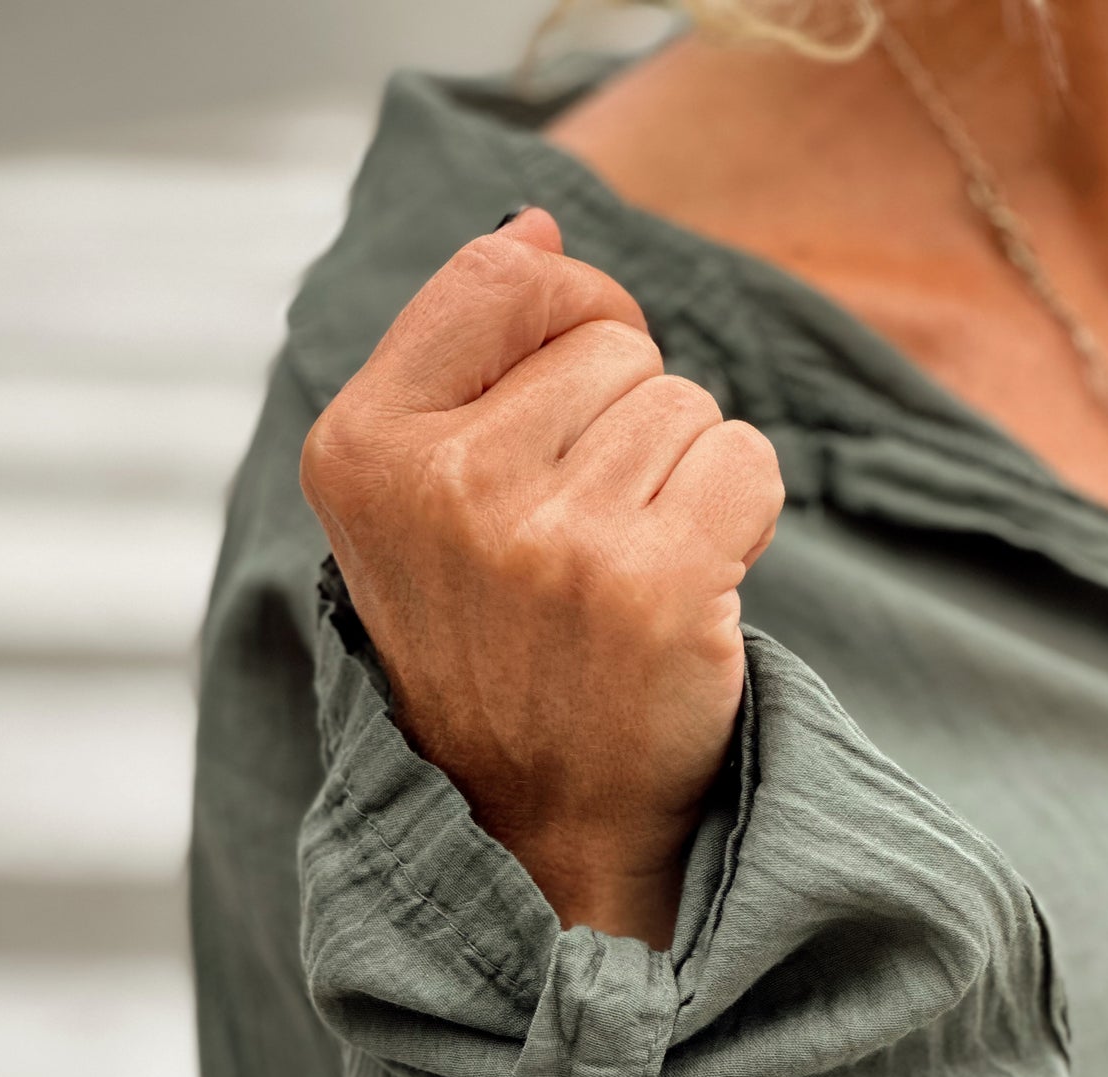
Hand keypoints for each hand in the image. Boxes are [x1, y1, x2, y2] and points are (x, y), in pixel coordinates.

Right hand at [298, 205, 783, 948]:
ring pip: (682, 402)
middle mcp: (444, 486)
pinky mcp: (654, 586)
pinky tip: (689, 590)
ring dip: (679, 480)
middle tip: (583, 540)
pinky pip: (745, 459)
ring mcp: (549, 539)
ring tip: (624, 574)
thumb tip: (539, 221)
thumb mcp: (417, 504)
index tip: (570, 399)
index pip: (504, 275)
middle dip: (622, 426)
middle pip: (611, 342)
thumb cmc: (491, 651)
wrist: (538, 824)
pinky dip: (739, 515)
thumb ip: (460, 358)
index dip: (568, 316)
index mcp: (361, 451)